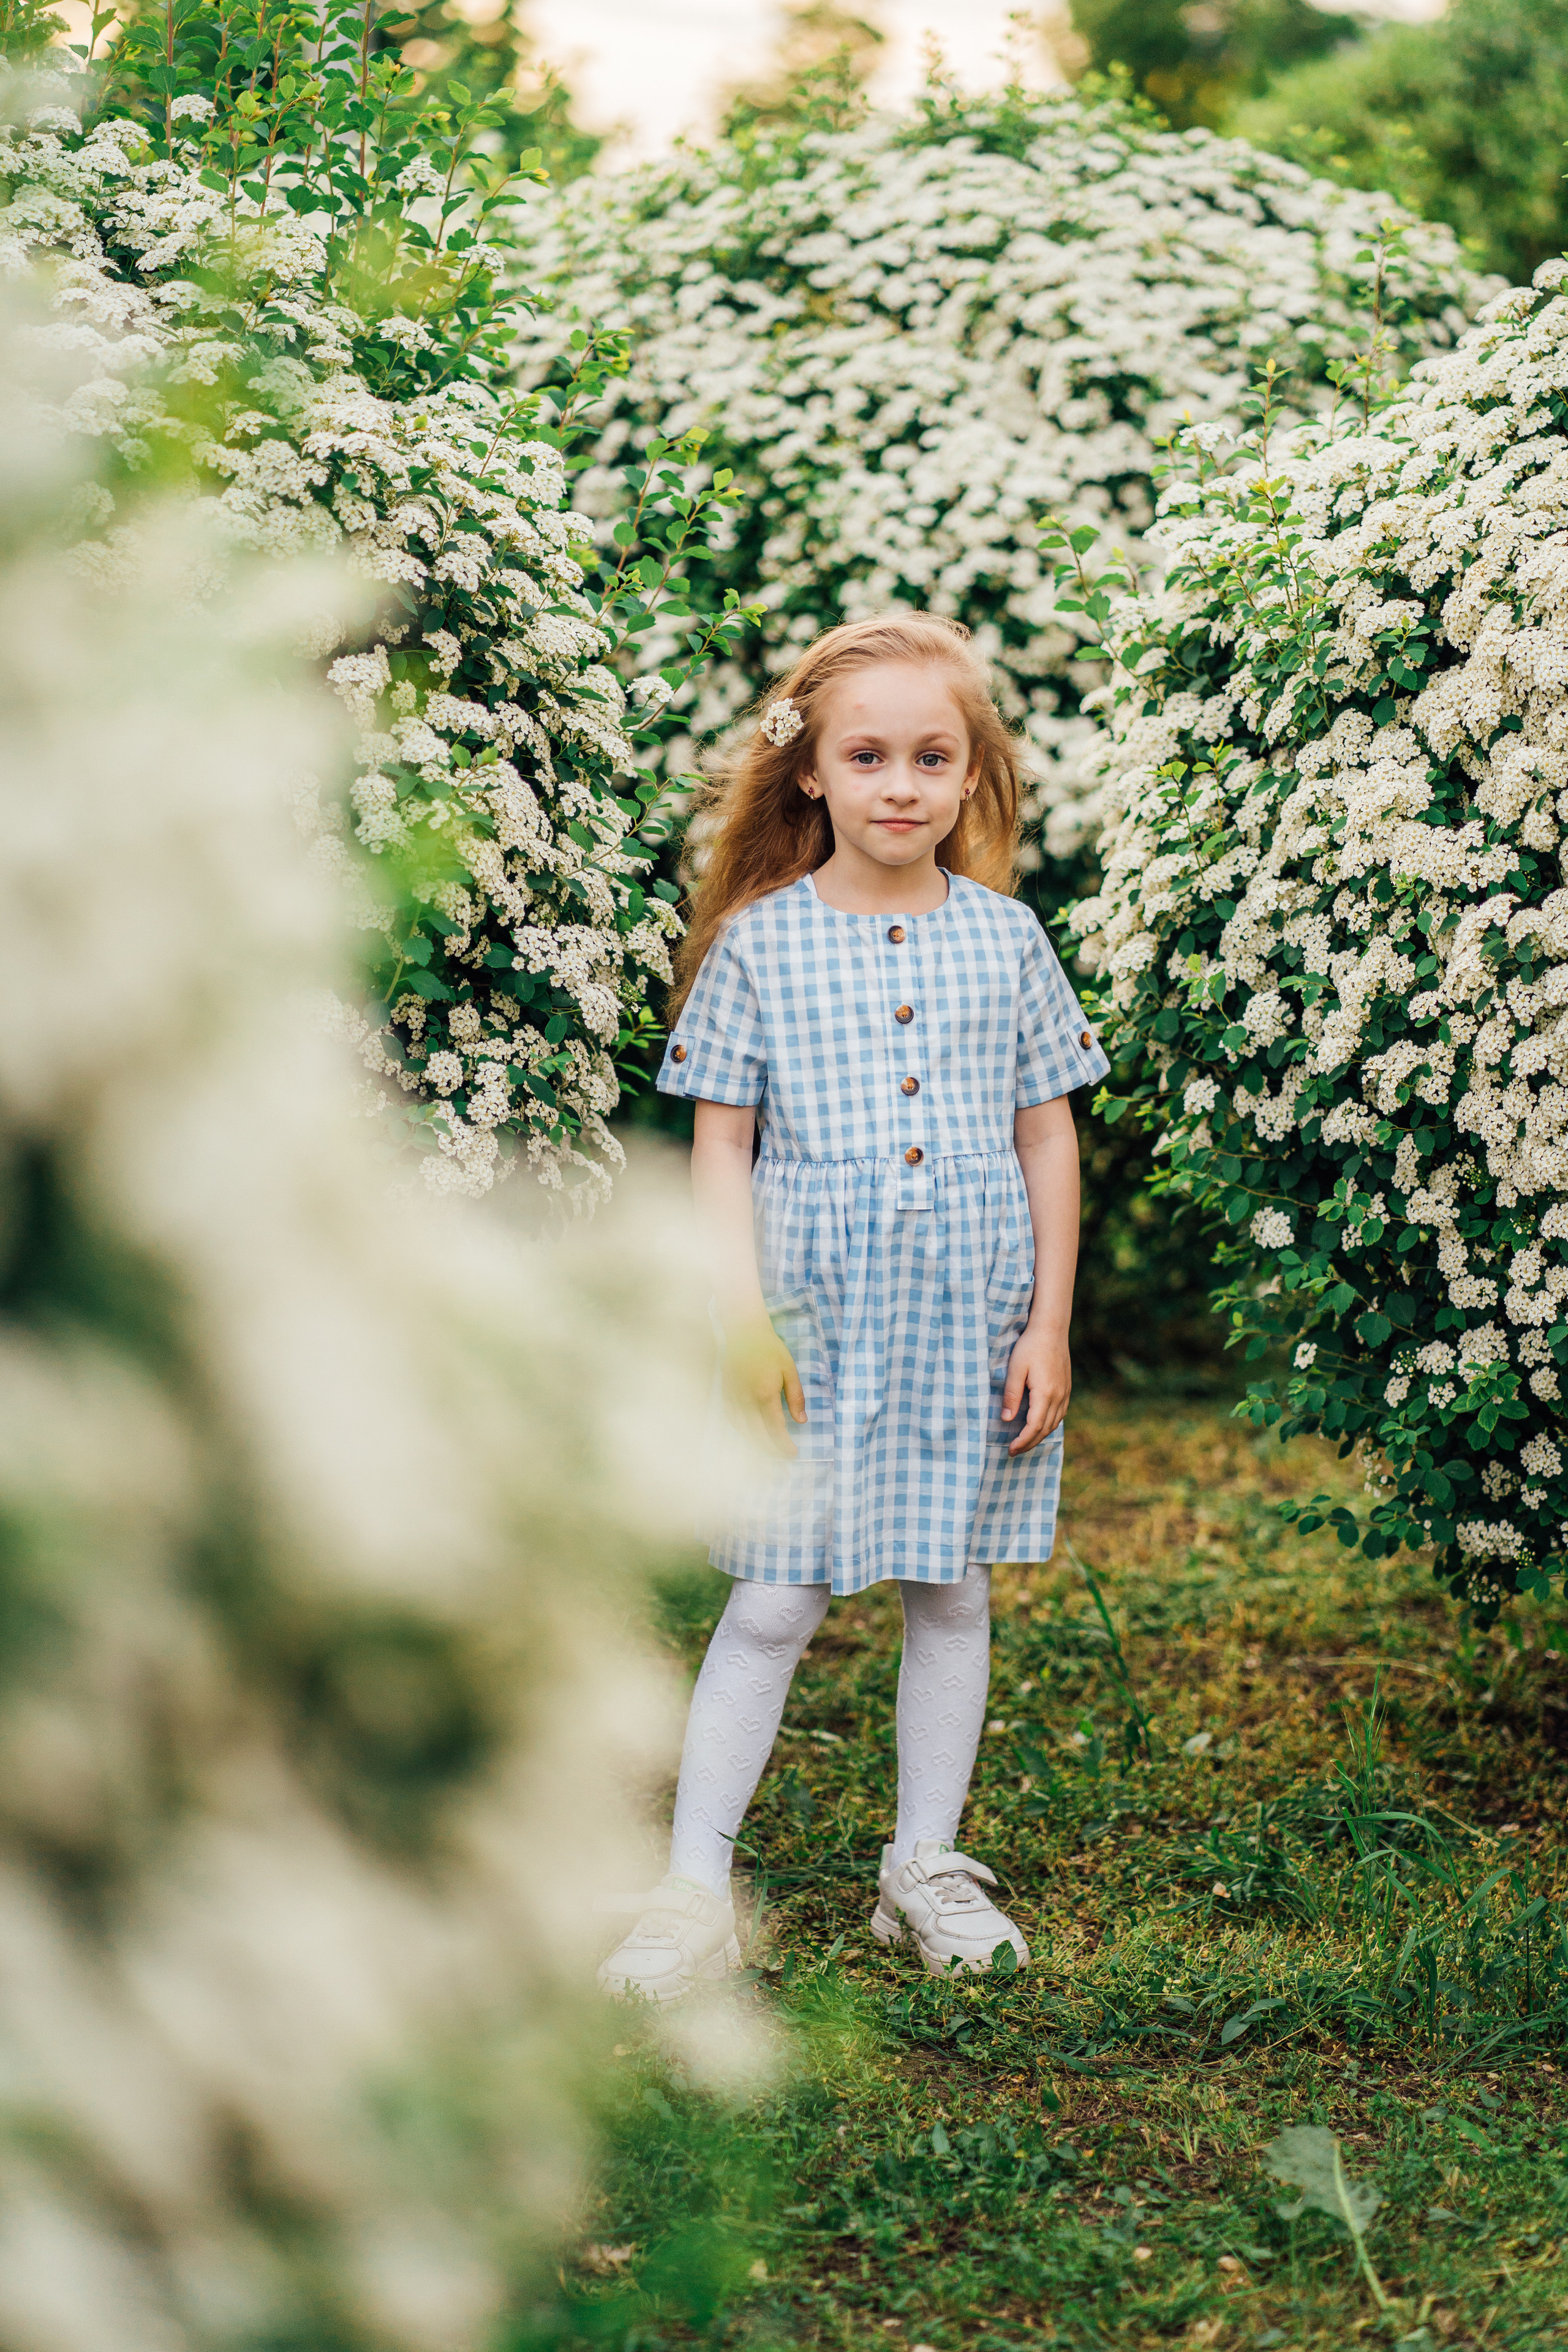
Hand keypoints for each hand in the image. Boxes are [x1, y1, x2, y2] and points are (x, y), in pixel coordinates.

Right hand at [723, 1315, 806, 1457]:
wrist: (744, 1333)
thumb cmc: (770, 1349)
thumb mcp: (790, 1371)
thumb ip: (796, 1397)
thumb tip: (802, 1421)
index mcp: (765, 1395)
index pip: (774, 1429)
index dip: (783, 1445)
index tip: (792, 1453)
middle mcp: (747, 1401)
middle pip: (758, 1435)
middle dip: (772, 1450)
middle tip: (783, 1456)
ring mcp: (733, 1399)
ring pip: (743, 1432)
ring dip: (757, 1444)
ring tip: (770, 1450)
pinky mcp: (725, 1396)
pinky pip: (733, 1421)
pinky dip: (743, 1432)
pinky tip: (751, 1434)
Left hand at [1000, 1322, 1070, 1455]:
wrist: (1051, 1329)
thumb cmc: (1030, 1346)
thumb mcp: (1015, 1369)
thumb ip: (1011, 1395)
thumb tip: (1006, 1419)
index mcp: (1045, 1393)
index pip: (1034, 1427)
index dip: (1023, 1441)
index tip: (1010, 1449)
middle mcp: (1058, 1396)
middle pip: (1045, 1429)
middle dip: (1030, 1443)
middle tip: (1014, 1451)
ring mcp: (1065, 1393)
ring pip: (1054, 1423)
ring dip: (1040, 1436)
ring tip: (1024, 1442)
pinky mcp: (1066, 1388)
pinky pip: (1059, 1414)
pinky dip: (1049, 1425)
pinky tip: (1039, 1425)